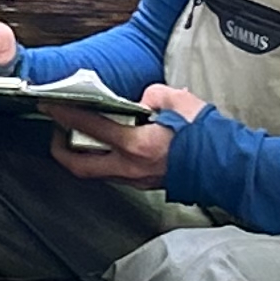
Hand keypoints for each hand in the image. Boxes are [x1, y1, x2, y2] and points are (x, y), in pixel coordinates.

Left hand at [51, 80, 206, 184]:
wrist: (228, 167)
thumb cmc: (207, 137)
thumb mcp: (179, 101)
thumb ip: (153, 95)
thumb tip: (141, 100)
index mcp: (137, 145)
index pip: (89, 128)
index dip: (65, 116)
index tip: (51, 106)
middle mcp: (131, 167)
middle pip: (79, 165)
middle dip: (60, 149)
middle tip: (56, 132)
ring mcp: (137, 180)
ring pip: (95, 172)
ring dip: (83, 156)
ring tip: (79, 138)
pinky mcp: (145, 185)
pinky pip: (113, 174)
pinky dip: (104, 160)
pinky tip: (108, 147)